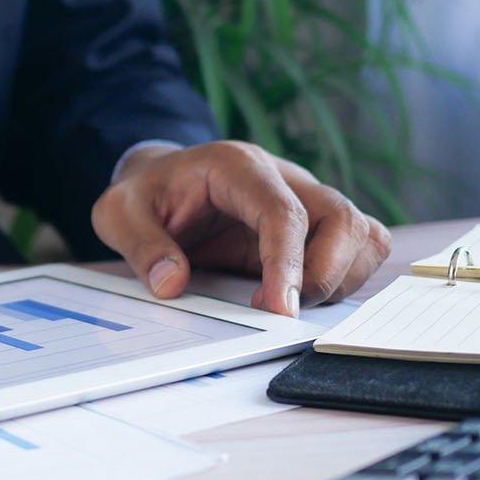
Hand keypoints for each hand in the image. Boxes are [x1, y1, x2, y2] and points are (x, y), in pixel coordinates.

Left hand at [90, 141, 390, 315]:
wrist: (159, 181)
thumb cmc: (145, 195)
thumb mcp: (118, 213)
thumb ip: (142, 245)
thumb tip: (172, 284)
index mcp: (238, 167)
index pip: (284, 211)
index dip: (288, 262)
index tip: (279, 309)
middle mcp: (284, 178)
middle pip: (342, 218)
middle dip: (325, 274)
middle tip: (280, 312)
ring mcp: (305, 200)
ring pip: (361, 233)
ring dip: (340, 278)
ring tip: (289, 304)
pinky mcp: (314, 227)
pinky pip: (359, 247)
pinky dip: (345, 277)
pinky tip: (303, 296)